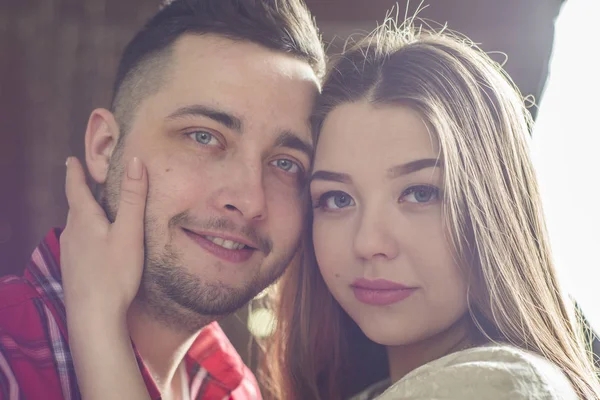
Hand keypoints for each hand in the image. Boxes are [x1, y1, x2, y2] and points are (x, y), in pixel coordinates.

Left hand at [61, 156, 147, 319]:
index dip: (74, 172)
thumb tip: (135, 162)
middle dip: (82, 193)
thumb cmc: (114, 273)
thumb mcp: (129, 232)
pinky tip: (98, 245)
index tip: (71, 160)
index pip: (75, 188)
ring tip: (98, 212)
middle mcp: (71, 233)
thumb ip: (133, 198)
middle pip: (75, 207)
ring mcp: (69, 253)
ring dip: (85, 215)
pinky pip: (79, 243)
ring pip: (76, 226)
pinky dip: (87, 234)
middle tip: (90, 182)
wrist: (93, 317)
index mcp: (83, 220)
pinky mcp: (73, 270)